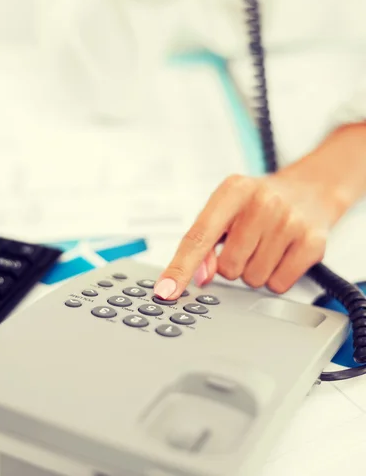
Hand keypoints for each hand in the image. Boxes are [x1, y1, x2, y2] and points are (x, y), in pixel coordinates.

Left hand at [154, 163, 345, 299]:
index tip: (165, 290)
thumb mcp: (226, 208)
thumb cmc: (259, 202)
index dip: (180, 267)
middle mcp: (262, 202)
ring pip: (253, 279)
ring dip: (255, 270)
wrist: (310, 188)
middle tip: (248, 242)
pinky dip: (277, 277)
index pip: (199, 236)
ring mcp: (289, 222)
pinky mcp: (312, 242)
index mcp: (233, 190)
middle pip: (228, 267)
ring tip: (266, 245)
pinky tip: (282, 254)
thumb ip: (205, 238)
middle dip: (233, 263)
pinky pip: (279, 284)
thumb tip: (200, 274)